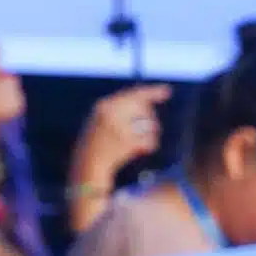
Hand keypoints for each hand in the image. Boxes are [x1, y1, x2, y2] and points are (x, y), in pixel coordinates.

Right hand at [67, 83, 170, 213]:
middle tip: (146, 128)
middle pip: (145, 108)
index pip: (133, 94)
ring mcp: (119, 129)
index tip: (167, 90)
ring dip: (150, 132)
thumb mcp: (103, 119)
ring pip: (150, 124)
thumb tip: (149, 100)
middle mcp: (111, 114)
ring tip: (139, 141)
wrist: (87, 165)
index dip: (152, 92)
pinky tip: (141, 150)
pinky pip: (150, 139)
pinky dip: (149, 145)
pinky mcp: (127, 145)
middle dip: (150, 117)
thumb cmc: (98, 141)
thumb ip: (123, 108)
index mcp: (103, 105)